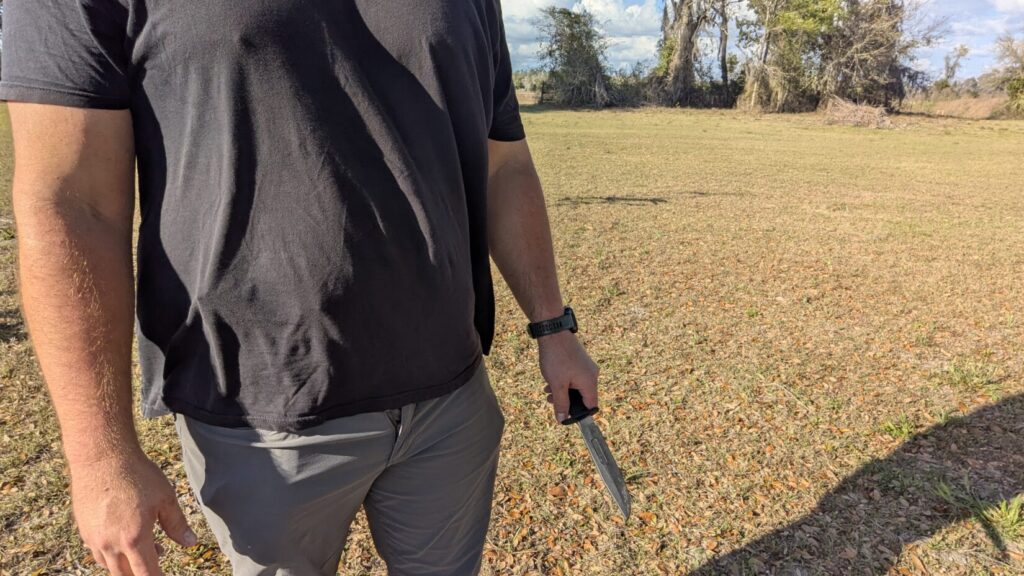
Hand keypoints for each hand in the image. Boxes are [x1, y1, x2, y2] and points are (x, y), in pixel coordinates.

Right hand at [70, 450, 195, 575]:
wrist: (101, 457)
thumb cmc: (137, 475)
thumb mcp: (165, 498)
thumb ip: (177, 524)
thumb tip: (191, 543)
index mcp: (134, 539)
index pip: (146, 574)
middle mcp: (110, 544)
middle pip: (125, 575)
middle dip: (141, 573)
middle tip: (157, 558)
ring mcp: (93, 538)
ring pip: (109, 566)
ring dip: (126, 564)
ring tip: (144, 546)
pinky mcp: (83, 530)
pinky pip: (97, 552)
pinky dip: (111, 554)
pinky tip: (122, 538)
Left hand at [538, 331, 599, 423]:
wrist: (553, 332)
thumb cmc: (556, 358)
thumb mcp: (557, 385)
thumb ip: (561, 404)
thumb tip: (562, 419)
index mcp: (590, 382)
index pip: (591, 405)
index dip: (580, 414)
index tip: (567, 416)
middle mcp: (592, 374)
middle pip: (583, 396)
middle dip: (566, 401)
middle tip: (551, 400)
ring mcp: (587, 366)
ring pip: (577, 386)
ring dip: (562, 391)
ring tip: (547, 390)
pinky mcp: (580, 361)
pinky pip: (575, 377)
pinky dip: (564, 381)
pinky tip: (550, 380)